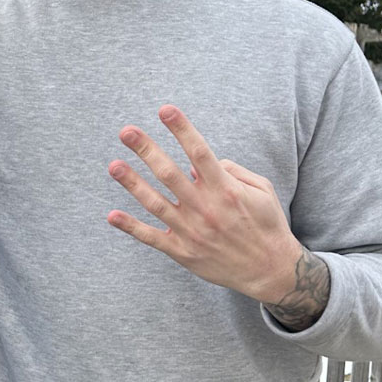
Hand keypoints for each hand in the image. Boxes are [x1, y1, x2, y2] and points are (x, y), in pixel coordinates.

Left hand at [106, 105, 327, 327]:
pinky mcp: (183, 252)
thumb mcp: (262, 191)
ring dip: (132, 183)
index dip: (181, 129)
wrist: (269, 271)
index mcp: (225, 189)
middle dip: (146, 150)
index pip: (199, 152)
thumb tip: (203, 164)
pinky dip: (131, 227)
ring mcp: (191, 231)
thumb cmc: (266, 225)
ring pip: (155, 203)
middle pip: (169, 173)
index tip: (164, 110)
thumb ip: (234, 171)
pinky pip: (152, 238)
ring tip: (114, 166)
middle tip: (126, 131)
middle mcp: (205, 208)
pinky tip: (112, 215)